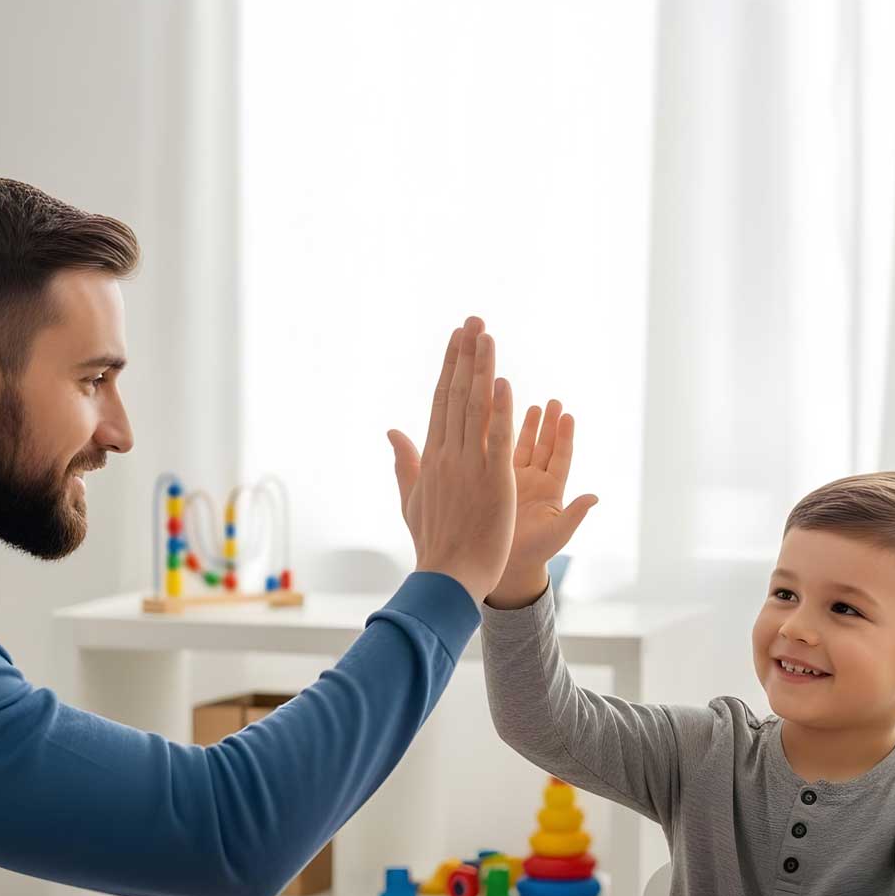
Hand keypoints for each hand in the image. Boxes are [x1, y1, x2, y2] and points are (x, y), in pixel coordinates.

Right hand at [387, 316, 515, 604]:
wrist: (448, 575)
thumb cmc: (434, 542)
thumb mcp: (411, 498)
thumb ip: (404, 462)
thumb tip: (392, 432)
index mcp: (432, 457)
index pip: (442, 401)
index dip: (450, 367)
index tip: (457, 338)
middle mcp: (448, 455)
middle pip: (457, 394)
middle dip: (466, 355)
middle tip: (474, 320)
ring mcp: (469, 466)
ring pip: (476, 408)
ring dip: (481, 368)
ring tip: (486, 335)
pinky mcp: (492, 480)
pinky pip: (497, 438)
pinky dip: (500, 409)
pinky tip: (502, 381)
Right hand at [485, 398, 598, 608]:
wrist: (507, 565)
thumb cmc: (536, 553)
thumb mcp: (558, 533)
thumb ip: (575, 514)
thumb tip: (595, 497)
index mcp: (552, 491)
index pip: (560, 457)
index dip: (564, 436)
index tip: (567, 415)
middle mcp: (536, 482)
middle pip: (545, 446)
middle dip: (549, 424)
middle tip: (554, 400)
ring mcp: (517, 482)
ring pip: (524, 448)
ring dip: (530, 427)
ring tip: (535, 405)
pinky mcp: (498, 484)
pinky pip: (501, 457)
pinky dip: (502, 439)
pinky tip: (501, 422)